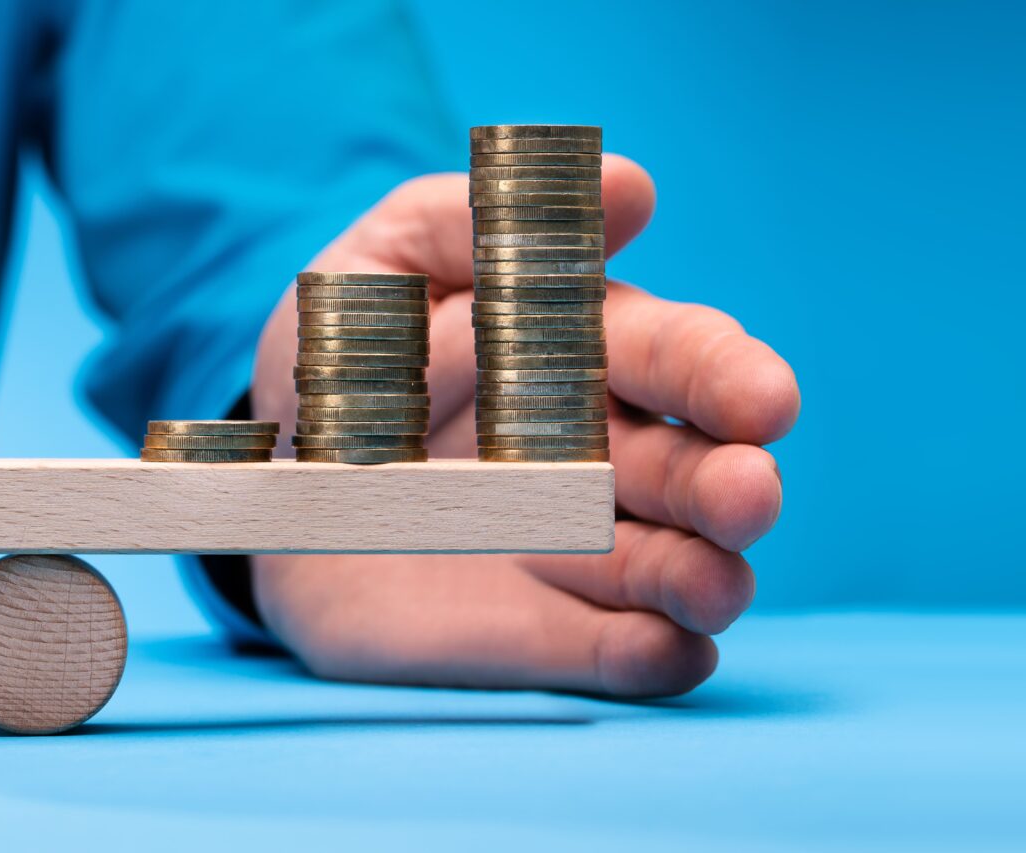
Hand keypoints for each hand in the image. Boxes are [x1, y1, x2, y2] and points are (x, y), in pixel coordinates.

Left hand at [248, 157, 797, 695]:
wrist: (260, 487)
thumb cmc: (344, 357)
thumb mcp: (379, 264)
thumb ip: (480, 221)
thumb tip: (626, 187)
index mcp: (587, 354)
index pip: (678, 357)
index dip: (725, 375)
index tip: (765, 400)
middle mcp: (607, 459)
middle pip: (694, 473)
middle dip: (730, 485)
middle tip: (748, 496)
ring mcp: (581, 556)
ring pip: (675, 570)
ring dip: (705, 578)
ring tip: (716, 587)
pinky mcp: (541, 637)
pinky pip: (614, 654)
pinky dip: (649, 657)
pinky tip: (669, 651)